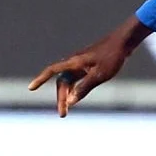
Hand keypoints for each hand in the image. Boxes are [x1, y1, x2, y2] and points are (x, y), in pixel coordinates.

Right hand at [29, 16, 150, 116]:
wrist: (124, 42)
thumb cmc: (112, 57)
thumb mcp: (99, 75)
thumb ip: (84, 88)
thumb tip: (70, 102)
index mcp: (74, 62)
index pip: (52, 71)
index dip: (40, 79)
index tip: (31, 88)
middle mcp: (74, 62)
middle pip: (62, 82)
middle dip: (61, 97)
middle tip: (63, 113)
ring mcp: (82, 63)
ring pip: (69, 81)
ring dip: (68, 94)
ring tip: (68, 108)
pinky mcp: (89, 65)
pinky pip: (77, 78)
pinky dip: (76, 88)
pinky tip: (78, 96)